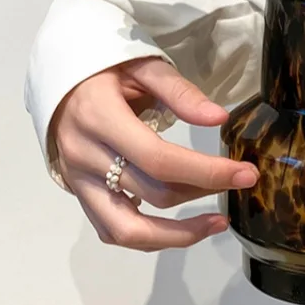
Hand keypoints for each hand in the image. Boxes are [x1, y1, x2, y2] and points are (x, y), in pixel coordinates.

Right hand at [51, 57, 258, 251]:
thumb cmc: (104, 69)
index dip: (206, 172)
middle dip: (203, 191)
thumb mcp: (142, 66)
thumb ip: (179, 92)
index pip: (160, 160)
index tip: (244, 174)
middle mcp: (85, 156)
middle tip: (240, 181)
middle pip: (152, 193)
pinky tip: (176, 227)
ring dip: (177, 234)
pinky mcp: (78, 195)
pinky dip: (146, 237)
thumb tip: (219, 118)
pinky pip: (111, 231)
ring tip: (215, 222)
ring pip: (128, 230)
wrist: (60, 81)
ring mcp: (77, 181)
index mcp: (100, 118)